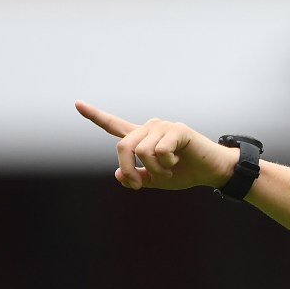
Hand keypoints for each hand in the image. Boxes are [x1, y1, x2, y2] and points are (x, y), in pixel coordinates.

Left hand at [75, 100, 237, 190]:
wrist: (212, 171)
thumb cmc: (186, 173)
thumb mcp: (156, 181)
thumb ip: (136, 178)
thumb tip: (119, 174)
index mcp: (142, 138)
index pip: (114, 126)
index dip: (95, 116)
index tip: (77, 104)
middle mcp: (150, 128)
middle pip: (123, 146)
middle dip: (129, 170)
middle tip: (139, 184)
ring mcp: (163, 127)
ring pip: (142, 151)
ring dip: (154, 169)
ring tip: (168, 170)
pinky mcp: (177, 130)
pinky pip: (160, 149)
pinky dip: (166, 162)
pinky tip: (177, 161)